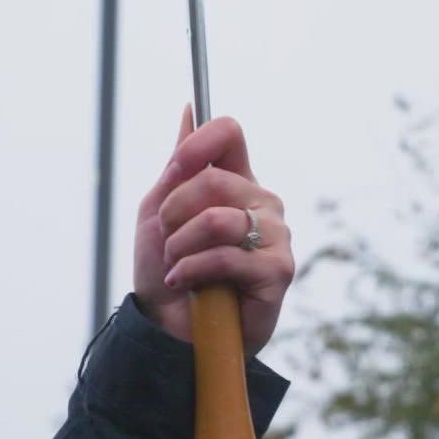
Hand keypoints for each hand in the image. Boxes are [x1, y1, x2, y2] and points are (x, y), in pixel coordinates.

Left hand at [133, 106, 293, 356]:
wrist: (170, 329)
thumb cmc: (169, 272)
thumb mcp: (160, 212)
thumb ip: (179, 165)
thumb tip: (189, 109)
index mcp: (237, 182)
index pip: (229, 133)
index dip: (197, 144)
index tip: (174, 169)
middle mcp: (262, 203)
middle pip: (213, 180)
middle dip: (173, 213)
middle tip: (168, 240)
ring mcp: (275, 236)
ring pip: (216, 219)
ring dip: (180, 246)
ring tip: (177, 265)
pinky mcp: (278, 271)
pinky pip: (226, 255)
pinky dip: (191, 270)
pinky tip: (186, 284)